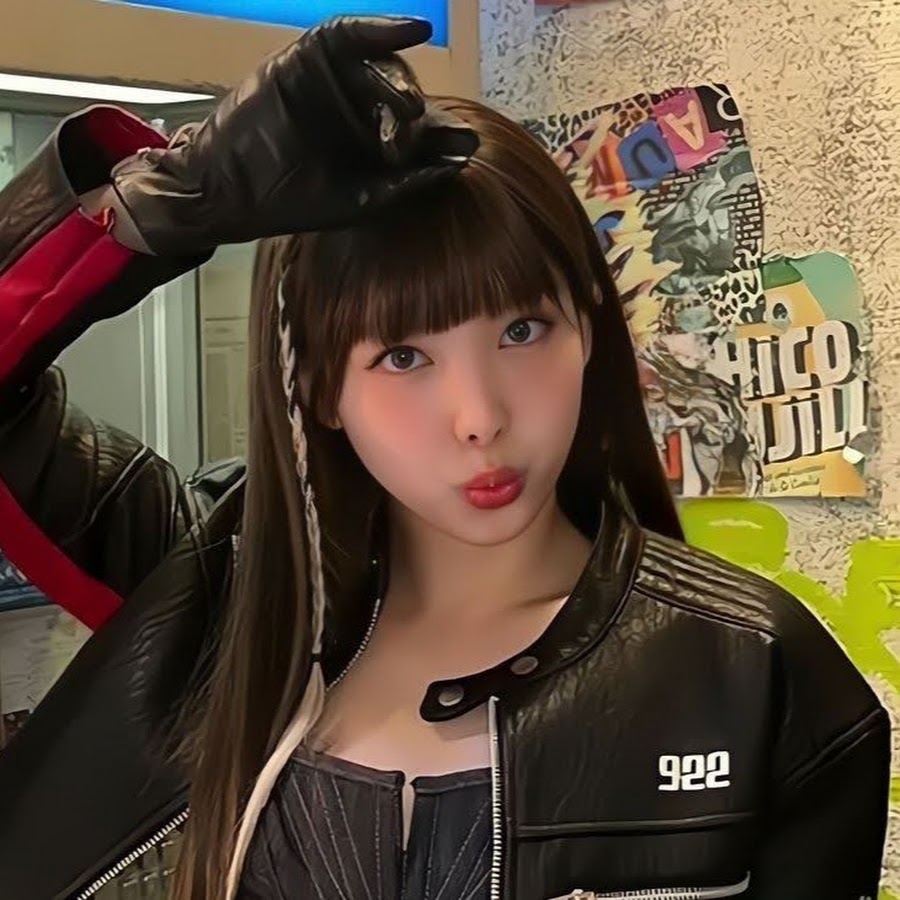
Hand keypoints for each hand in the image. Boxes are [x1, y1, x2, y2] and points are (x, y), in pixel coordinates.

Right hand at [109, 16, 476, 254]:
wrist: (230, 188)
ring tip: (407, 107)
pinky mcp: (311, 57)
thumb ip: (405, 185)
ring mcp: (339, 81)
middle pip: (403, 98)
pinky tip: (413, 28)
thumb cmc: (291, 199)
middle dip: (417, 114)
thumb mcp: (359, 199)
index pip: (417, 133)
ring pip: (381, 68)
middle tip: (421, 129)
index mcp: (376, 143)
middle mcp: (362, 109)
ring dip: (398, 83)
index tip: (467, 146)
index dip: (441, 137)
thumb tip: (457, 169)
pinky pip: (351, 34)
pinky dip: (380, 29)